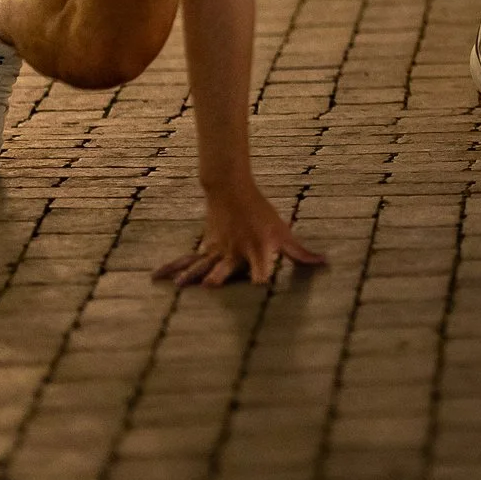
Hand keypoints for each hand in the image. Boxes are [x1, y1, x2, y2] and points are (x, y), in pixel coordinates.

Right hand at [154, 182, 325, 286]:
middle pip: (226, 267)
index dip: (262, 277)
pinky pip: (186, 260)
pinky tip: (156, 278)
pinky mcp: (204, 249)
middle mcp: (236, 253)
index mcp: (258, 252)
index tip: (260, 287)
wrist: (232, 191)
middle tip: (211, 286)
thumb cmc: (261, 216)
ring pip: (202, 265)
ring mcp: (217, 251)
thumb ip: (301, 253)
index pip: (262, 267)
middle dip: (219, 277)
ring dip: (191, 276)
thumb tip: (325, 264)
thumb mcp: (283, 233)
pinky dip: (171, 269)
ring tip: (180, 288)